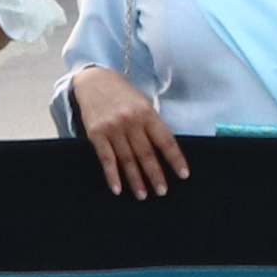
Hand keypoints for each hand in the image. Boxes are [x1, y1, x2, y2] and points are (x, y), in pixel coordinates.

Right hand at [72, 66, 186, 198]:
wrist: (93, 81)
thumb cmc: (122, 94)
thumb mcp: (142, 102)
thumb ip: (152, 123)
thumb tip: (165, 149)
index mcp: (146, 112)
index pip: (165, 140)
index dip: (175, 159)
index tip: (183, 174)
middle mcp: (130, 121)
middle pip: (146, 153)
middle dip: (155, 174)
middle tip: (163, 191)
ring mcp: (112, 128)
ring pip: (127, 159)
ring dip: (136, 180)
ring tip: (143, 195)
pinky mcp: (96, 134)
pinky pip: (106, 159)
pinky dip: (112, 175)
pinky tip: (118, 189)